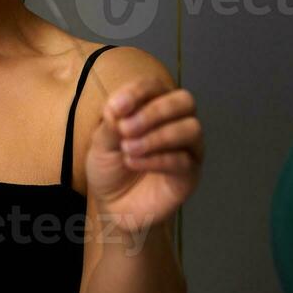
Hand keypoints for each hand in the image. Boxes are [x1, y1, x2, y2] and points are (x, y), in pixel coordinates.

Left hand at [85, 77, 203, 233]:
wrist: (112, 205)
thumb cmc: (110, 167)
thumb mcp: (101, 143)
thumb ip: (111, 124)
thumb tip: (117, 109)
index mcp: (154, 106)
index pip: (155, 86)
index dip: (137, 93)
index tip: (115, 108)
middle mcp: (177, 122)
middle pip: (184, 101)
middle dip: (154, 111)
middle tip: (125, 129)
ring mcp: (188, 148)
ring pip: (191, 129)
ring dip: (157, 136)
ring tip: (128, 149)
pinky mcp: (190, 174)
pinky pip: (184, 160)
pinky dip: (156, 159)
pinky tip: (133, 163)